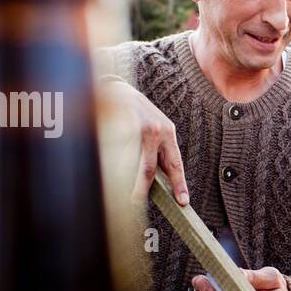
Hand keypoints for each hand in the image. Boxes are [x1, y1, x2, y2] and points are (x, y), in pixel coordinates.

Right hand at [104, 79, 188, 205]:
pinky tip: (108, 172)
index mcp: (167, 132)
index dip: (179, 184)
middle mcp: (154, 130)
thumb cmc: (138, 113)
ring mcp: (133, 128)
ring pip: (128, 164)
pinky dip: (112, 166)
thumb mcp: (156, 128)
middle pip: (148, 169)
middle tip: (136, 202)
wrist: (116, 89)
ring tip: (120, 192)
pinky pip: (115, 154)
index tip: (183, 201)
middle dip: (141, 189)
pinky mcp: (115, 126)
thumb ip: (159, 151)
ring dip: (124, 181)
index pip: (174, 164)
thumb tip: (158, 183)